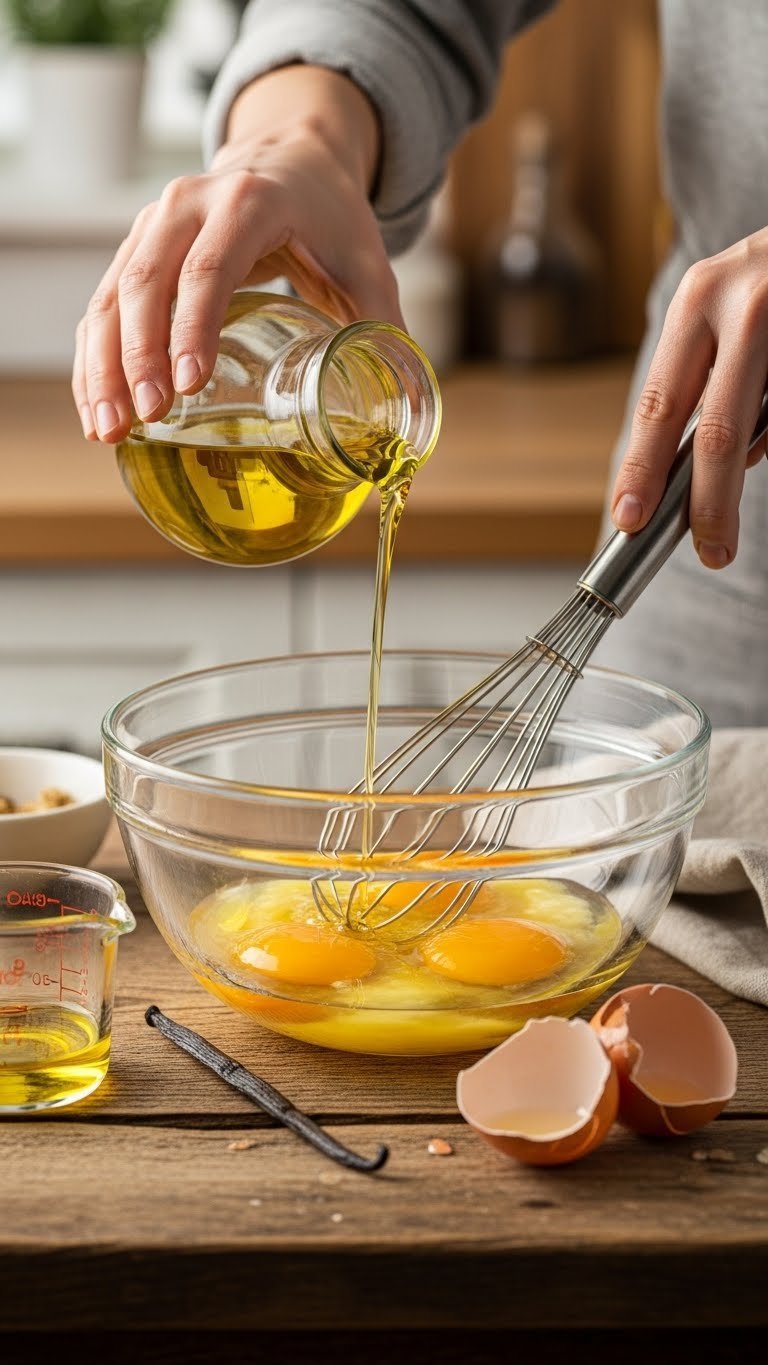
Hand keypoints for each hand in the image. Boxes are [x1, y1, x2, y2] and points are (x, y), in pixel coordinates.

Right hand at [72, 65, 402, 443]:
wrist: (292, 156)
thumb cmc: (331, 215)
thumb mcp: (368, 264)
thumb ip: (386, 329)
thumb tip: (405, 405)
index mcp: (249, 203)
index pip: (209, 266)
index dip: (193, 326)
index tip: (187, 384)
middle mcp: (188, 205)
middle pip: (147, 281)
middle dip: (138, 356)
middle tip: (144, 418)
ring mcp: (152, 225)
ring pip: (112, 295)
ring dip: (103, 366)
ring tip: (109, 430)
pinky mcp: (135, 250)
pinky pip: (104, 306)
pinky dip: (95, 359)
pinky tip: (97, 409)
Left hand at [610, 227, 767, 567]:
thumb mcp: (728, 310)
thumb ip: (707, 378)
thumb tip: (694, 472)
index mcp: (698, 300)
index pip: (659, 404)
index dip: (642, 468)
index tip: (630, 517)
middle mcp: (744, 302)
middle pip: (718, 430)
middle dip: (710, 501)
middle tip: (709, 549)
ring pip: (763, 428)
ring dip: (754, 456)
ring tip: (742, 463)